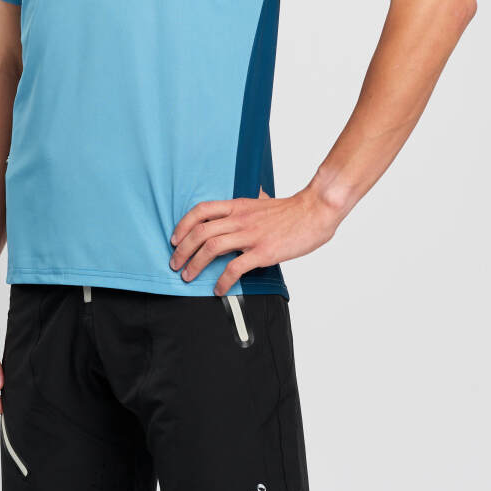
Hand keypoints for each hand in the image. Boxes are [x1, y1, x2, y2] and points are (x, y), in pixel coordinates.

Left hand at [169, 184, 339, 295]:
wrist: (315, 211)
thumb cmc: (291, 210)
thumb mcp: (262, 201)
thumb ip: (249, 204)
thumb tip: (248, 200)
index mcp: (238, 206)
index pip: (201, 211)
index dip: (183, 225)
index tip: (175, 239)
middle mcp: (239, 219)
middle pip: (200, 232)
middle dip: (182, 250)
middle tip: (175, 264)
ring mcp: (250, 235)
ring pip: (211, 248)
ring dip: (194, 264)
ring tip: (188, 277)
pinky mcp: (263, 252)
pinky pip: (234, 268)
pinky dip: (222, 281)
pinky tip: (218, 289)